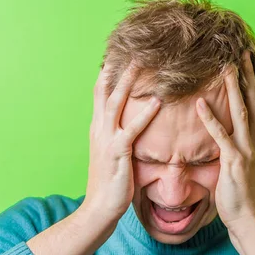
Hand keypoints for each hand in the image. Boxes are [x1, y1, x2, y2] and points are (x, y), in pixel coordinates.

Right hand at [83, 61, 161, 220]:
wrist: (99, 208)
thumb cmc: (110, 183)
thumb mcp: (110, 154)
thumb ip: (117, 137)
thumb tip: (128, 126)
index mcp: (98, 128)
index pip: (100, 93)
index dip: (108, 72)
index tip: (119, 53)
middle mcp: (99, 129)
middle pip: (105, 90)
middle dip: (117, 67)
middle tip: (131, 46)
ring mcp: (106, 139)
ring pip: (116, 102)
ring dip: (129, 80)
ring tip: (142, 62)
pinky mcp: (118, 152)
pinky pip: (132, 129)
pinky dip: (144, 114)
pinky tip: (156, 102)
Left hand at [195, 50, 254, 231]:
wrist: (247, 217)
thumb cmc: (240, 192)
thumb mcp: (241, 163)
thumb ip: (235, 144)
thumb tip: (225, 131)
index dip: (254, 80)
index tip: (249, 60)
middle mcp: (254, 140)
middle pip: (253, 100)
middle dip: (248, 75)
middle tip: (243, 51)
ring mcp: (246, 150)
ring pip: (240, 112)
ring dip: (233, 88)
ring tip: (225, 67)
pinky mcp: (233, 162)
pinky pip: (220, 136)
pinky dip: (210, 119)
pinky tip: (200, 104)